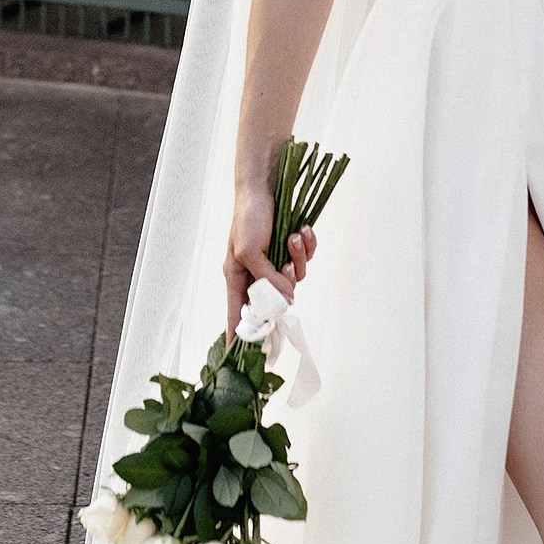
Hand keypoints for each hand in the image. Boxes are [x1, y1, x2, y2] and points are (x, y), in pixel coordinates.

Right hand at [224, 188, 316, 336]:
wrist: (265, 187)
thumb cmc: (248, 217)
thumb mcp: (249, 250)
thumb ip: (266, 278)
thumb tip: (286, 299)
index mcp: (237, 276)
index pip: (236, 313)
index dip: (237, 334)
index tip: (236, 356)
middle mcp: (256, 274)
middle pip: (275, 299)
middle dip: (285, 283)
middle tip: (285, 268)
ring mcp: (275, 263)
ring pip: (295, 280)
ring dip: (298, 258)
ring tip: (292, 238)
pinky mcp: (290, 251)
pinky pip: (305, 260)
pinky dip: (307, 246)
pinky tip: (303, 231)